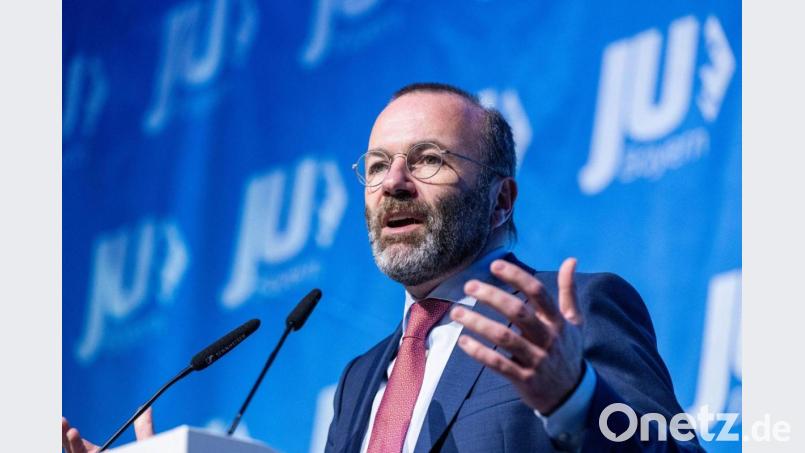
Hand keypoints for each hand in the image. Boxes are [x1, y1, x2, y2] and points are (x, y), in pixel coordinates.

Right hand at [62, 407, 154, 452]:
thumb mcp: (145, 447)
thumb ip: (144, 430)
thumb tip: (146, 409)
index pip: (80, 445)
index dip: (70, 434)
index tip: (64, 421)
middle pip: (74, 451)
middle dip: (64, 436)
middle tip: (61, 421)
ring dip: (73, 447)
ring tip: (72, 433)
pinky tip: (82, 452)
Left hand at [450, 258, 583, 414]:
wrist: (571, 394)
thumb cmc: (567, 350)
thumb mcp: (574, 321)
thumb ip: (568, 290)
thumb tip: (571, 259)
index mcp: (558, 321)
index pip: (538, 292)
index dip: (516, 277)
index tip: (494, 265)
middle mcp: (548, 339)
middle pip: (518, 312)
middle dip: (492, 296)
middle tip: (469, 286)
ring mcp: (537, 360)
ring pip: (504, 337)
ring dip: (478, 323)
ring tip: (456, 312)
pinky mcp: (525, 379)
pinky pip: (498, 364)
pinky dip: (479, 352)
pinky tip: (463, 341)